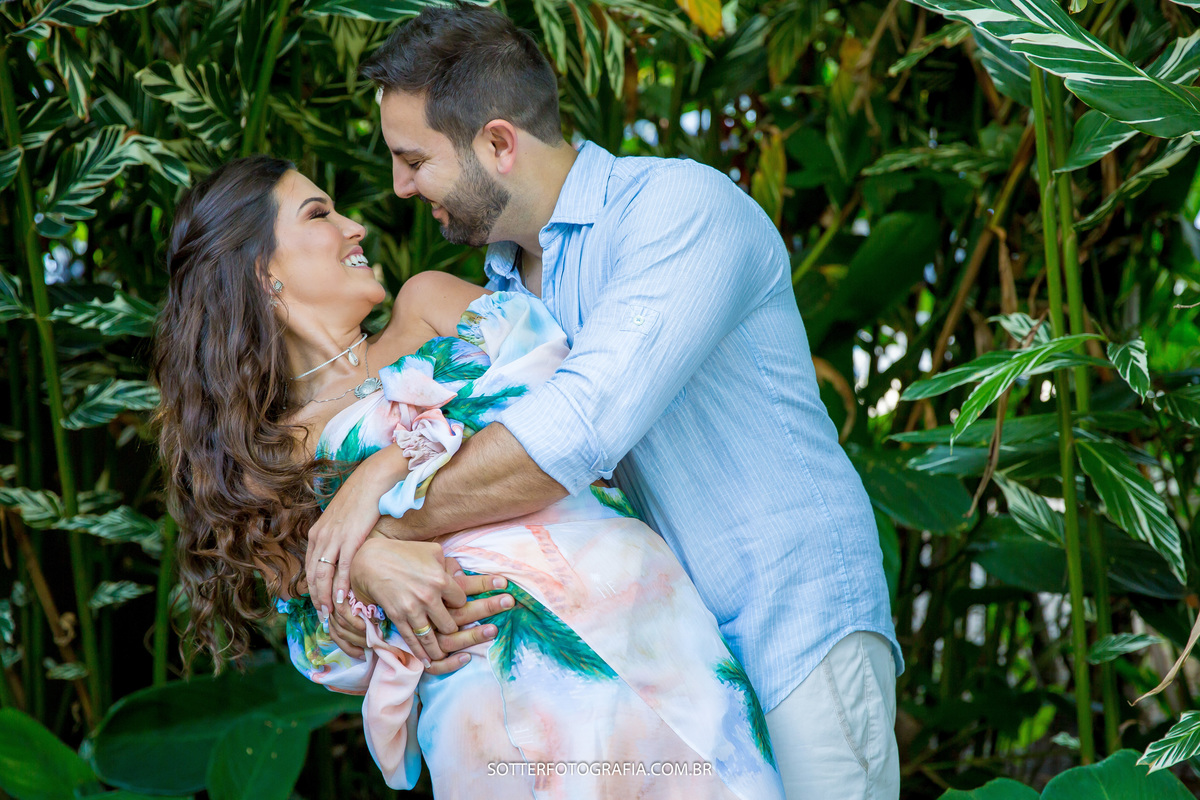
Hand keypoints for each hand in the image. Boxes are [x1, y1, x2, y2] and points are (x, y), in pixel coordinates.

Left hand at [306, 445, 408, 633]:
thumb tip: (342, 553)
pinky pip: (342, 568)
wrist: (372, 481)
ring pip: (324, 575)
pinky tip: (342, 599)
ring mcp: (334, 539)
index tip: (318, 604)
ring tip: (330, 613)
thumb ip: (338, 536)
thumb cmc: (361, 500)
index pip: (310, 568)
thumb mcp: (342, 519)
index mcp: (317, 533)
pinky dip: (340, 586)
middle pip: (313, 575)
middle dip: (317, 598)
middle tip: (322, 617)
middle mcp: (321, 537)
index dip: (312, 589)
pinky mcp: (350, 539)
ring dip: (325, 597)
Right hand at [350, 540, 512, 670]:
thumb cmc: (404, 552)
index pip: (461, 601)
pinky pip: (411, 640)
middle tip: (450, 630)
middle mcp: (429, 597)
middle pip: (449, 624)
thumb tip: (464, 574)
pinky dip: (420, 653)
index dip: (459, 605)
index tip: (455, 606)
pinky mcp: (398, 617)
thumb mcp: (432, 551)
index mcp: (441, 579)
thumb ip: (450, 564)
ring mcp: (412, 609)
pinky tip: (427, 661)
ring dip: (438, 650)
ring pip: (431, 638)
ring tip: (443, 656)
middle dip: (452, 629)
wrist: (371, 560)